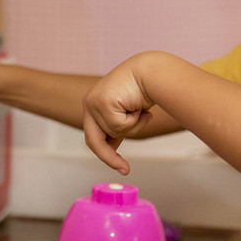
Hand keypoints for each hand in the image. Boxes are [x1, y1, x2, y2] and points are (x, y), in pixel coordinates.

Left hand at [82, 56, 155, 175]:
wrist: (151, 71)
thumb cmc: (143, 88)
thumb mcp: (127, 113)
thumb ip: (118, 127)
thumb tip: (112, 147)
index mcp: (92, 104)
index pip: (94, 135)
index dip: (106, 153)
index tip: (121, 168)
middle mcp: (89, 102)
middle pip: (95, 140)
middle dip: (110, 157)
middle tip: (125, 169)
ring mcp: (93, 102)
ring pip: (114, 133)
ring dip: (133, 125)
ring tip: (139, 109)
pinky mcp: (102, 102)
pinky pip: (120, 126)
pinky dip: (134, 120)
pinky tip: (138, 106)